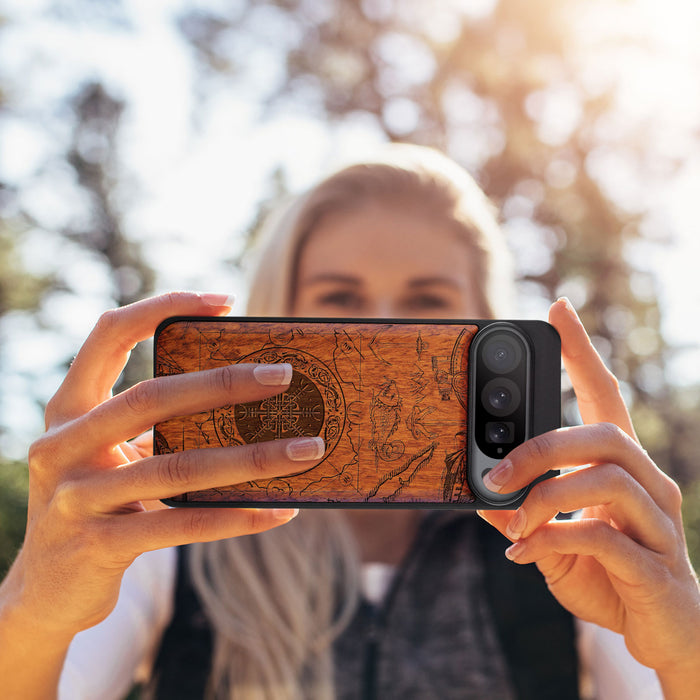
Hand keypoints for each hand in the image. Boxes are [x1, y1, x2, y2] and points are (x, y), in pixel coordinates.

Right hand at [3, 292, 323, 639]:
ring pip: (177, 467)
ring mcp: (75, 498)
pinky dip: (237, 517)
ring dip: (252, 458)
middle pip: (151, 397)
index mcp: (68, 409)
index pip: (108, 334)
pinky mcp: (98, 546)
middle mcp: (62, 445)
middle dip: (224, 383)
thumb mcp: (112, 455)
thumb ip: (156, 427)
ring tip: (307, 450)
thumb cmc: (98, 504)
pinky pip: (182, 524)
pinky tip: (279, 511)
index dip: (162, 307)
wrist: (46, 591)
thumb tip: (249, 401)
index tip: (224, 301)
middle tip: (284, 375)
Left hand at [478, 298, 699, 690]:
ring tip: (512, 522)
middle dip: (542, 447)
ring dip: (545, 497)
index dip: (582, 352)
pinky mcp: (656, 566)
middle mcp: (649, 484)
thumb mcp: (553, 540)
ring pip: (606, 479)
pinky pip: (604, 538)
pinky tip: (524, 554)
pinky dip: (553, 540)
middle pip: (604, 434)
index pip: (605, 396)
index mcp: (622, 468)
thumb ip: (522, 515)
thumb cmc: (609, 576)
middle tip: (495, 472)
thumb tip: (479, 495)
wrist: (663, 635)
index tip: (558, 309)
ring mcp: (659, 523)